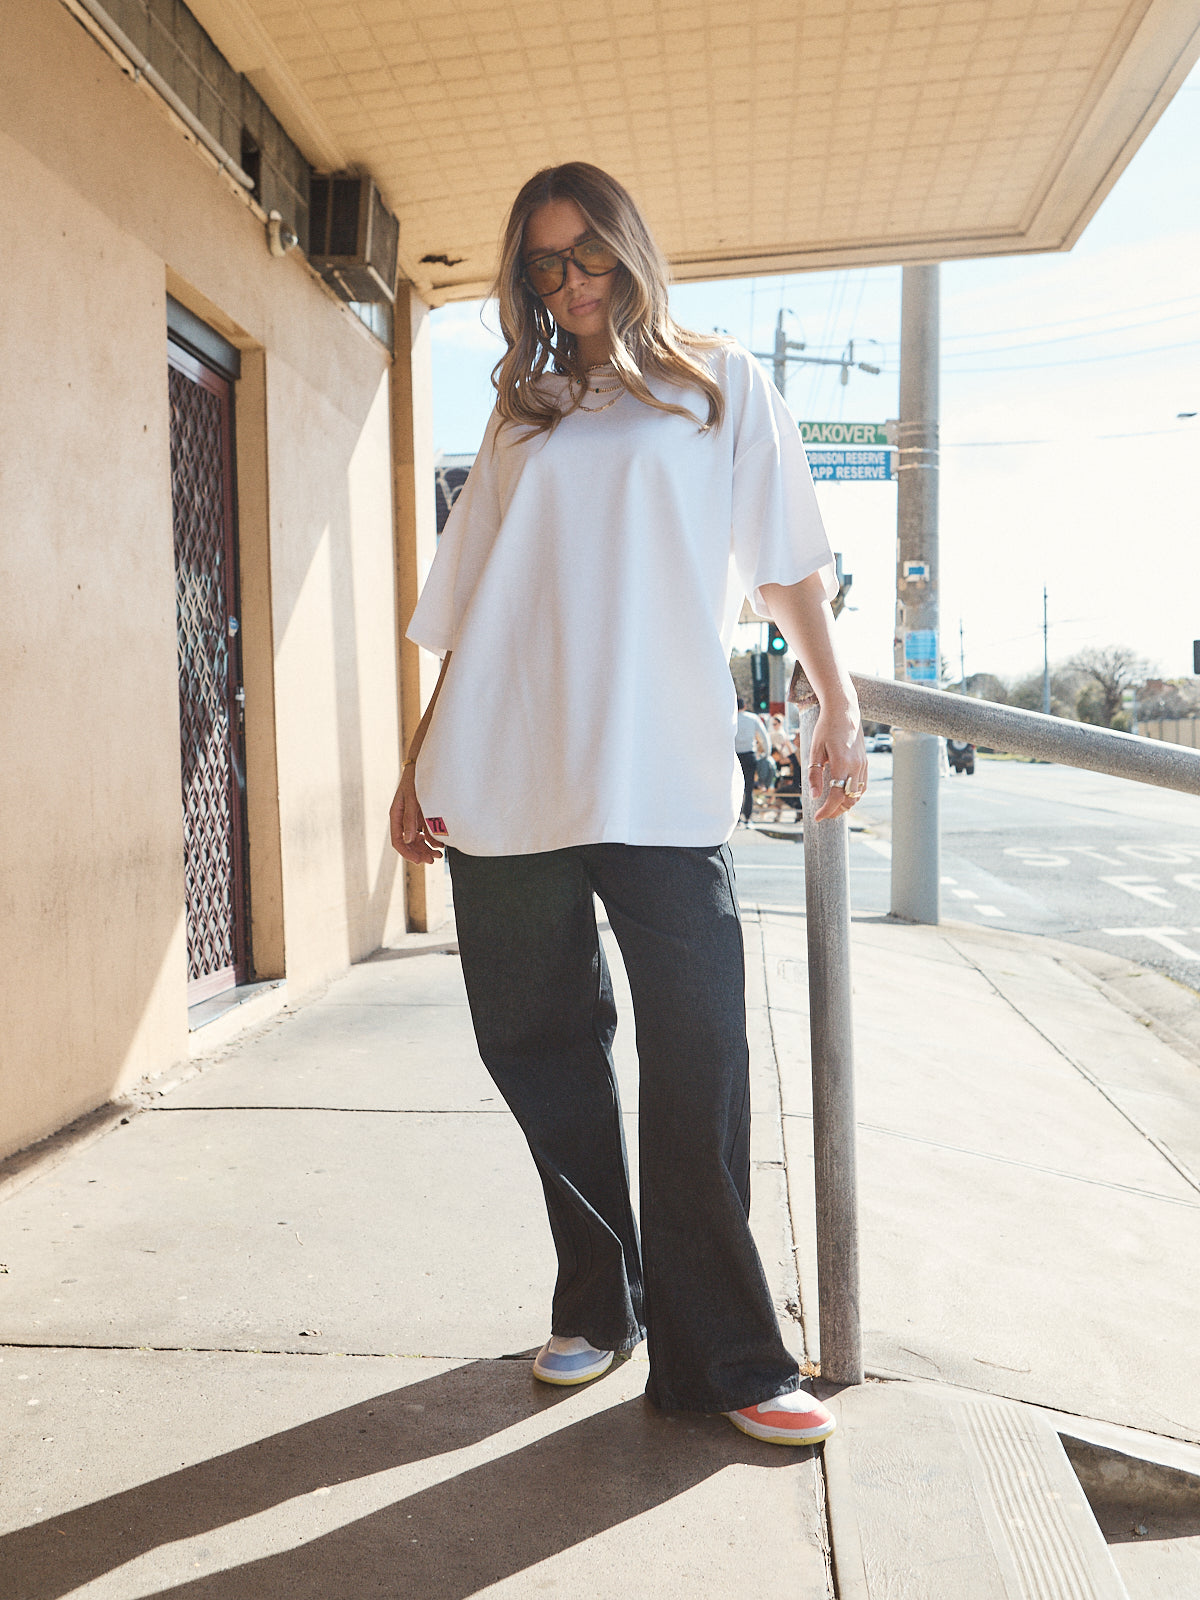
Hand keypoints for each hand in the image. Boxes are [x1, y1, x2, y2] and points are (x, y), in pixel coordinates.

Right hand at [389, 762, 443, 862]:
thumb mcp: (413, 798)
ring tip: (439, 854)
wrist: (424, 764)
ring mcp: (413, 818)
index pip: (397, 841)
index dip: (407, 853)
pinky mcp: (422, 815)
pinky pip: (425, 832)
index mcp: (396, 815)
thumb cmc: (415, 778)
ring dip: (427, 848)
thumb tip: (409, 839)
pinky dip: (432, 839)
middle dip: (420, 853)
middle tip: (433, 860)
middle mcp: (403, 819)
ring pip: (417, 840)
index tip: (419, 861)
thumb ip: (411, 818)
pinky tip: (441, 844)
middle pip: (409, 843)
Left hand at [806, 703, 867, 821]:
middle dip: (836, 810)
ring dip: (846, 804)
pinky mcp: (865, 762)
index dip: (826, 810)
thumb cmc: (826, 728)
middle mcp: (856, 766)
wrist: (844, 710)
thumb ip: (814, 774)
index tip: (817, 818)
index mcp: (842, 764)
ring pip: (858, 794)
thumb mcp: (814, 750)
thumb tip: (814, 796)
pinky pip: (862, 785)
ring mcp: (863, 764)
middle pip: (850, 799)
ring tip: (832, 807)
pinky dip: (853, 793)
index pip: (836, 796)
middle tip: (823, 814)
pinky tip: (843, 794)